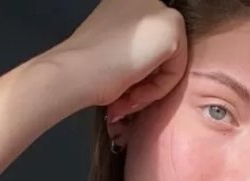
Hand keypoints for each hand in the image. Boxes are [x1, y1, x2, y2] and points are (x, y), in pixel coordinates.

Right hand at [50, 0, 187, 119]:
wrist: (74, 72)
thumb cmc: (84, 68)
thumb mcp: (110, 48)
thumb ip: (131, 49)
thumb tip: (144, 69)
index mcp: (127, 4)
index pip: (148, 45)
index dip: (137, 74)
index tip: (119, 91)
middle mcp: (146, 1)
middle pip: (162, 53)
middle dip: (145, 82)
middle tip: (125, 101)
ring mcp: (160, 12)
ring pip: (170, 63)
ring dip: (149, 89)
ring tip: (126, 100)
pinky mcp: (172, 30)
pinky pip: (175, 72)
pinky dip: (157, 91)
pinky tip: (134, 94)